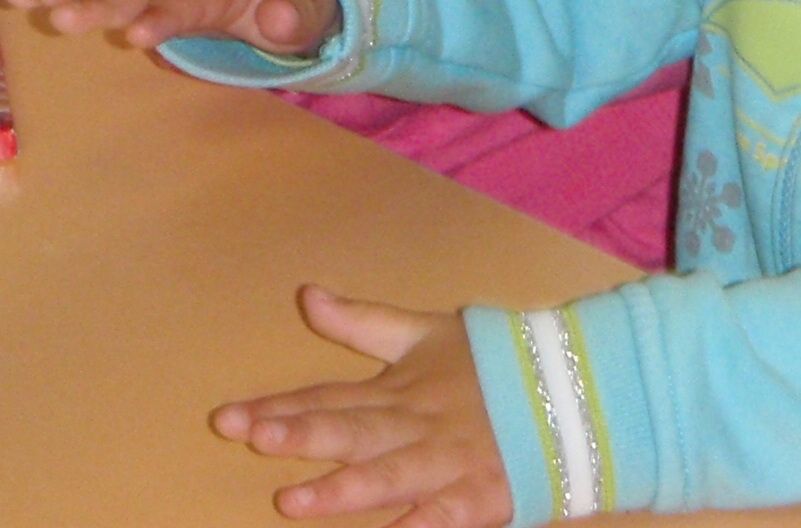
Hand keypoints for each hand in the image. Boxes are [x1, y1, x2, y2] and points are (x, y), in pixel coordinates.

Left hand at [213, 285, 508, 526]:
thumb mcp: (426, 332)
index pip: (327, 398)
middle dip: (305, 435)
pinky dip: (421, 526)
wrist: (573, 387)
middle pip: (354, 430)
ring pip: (391, 475)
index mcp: (398, 388)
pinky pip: (445, 515)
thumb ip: (363, 321)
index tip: (227, 419)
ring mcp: (447, 460)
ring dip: (346, 488)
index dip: (279, 408)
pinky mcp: (478, 494)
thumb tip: (305, 295)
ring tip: (295, 501)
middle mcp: (415, 424)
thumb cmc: (491, 363)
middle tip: (255, 437)